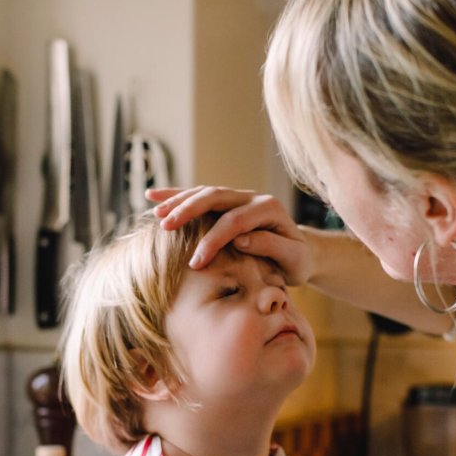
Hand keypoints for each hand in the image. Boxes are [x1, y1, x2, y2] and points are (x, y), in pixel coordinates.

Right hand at [146, 186, 312, 282]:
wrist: (302, 253)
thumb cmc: (297, 260)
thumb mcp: (293, 259)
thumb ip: (271, 246)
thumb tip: (241, 240)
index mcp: (269, 209)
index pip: (234, 221)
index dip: (213, 240)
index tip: (196, 263)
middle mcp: (252, 197)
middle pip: (215, 197)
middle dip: (188, 211)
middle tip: (166, 227)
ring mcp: (238, 197)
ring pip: (203, 192)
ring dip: (178, 201)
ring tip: (156, 213)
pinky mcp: (226, 203)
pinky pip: (198, 195)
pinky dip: (176, 195)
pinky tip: (153, 196)